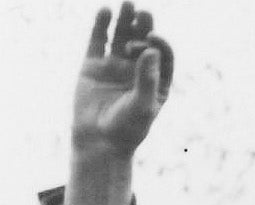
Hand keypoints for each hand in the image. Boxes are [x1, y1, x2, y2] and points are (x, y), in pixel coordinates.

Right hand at [73, 4, 171, 159]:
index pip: (162, 57)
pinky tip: (105, 11)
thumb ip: (147, 78)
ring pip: (120, 38)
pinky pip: (98, 41)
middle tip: (144, 12)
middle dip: (144, 27)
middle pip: (142, 42)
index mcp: (156, 82)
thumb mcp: (143, 105)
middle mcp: (136, 71)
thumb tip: (151, 49)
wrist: (99, 141)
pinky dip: (101, 26)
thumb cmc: (127, 128)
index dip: (159, 45)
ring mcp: (114, 66)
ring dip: (124, 21)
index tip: (153, 39)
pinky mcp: (93, 65)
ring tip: (127, 4)